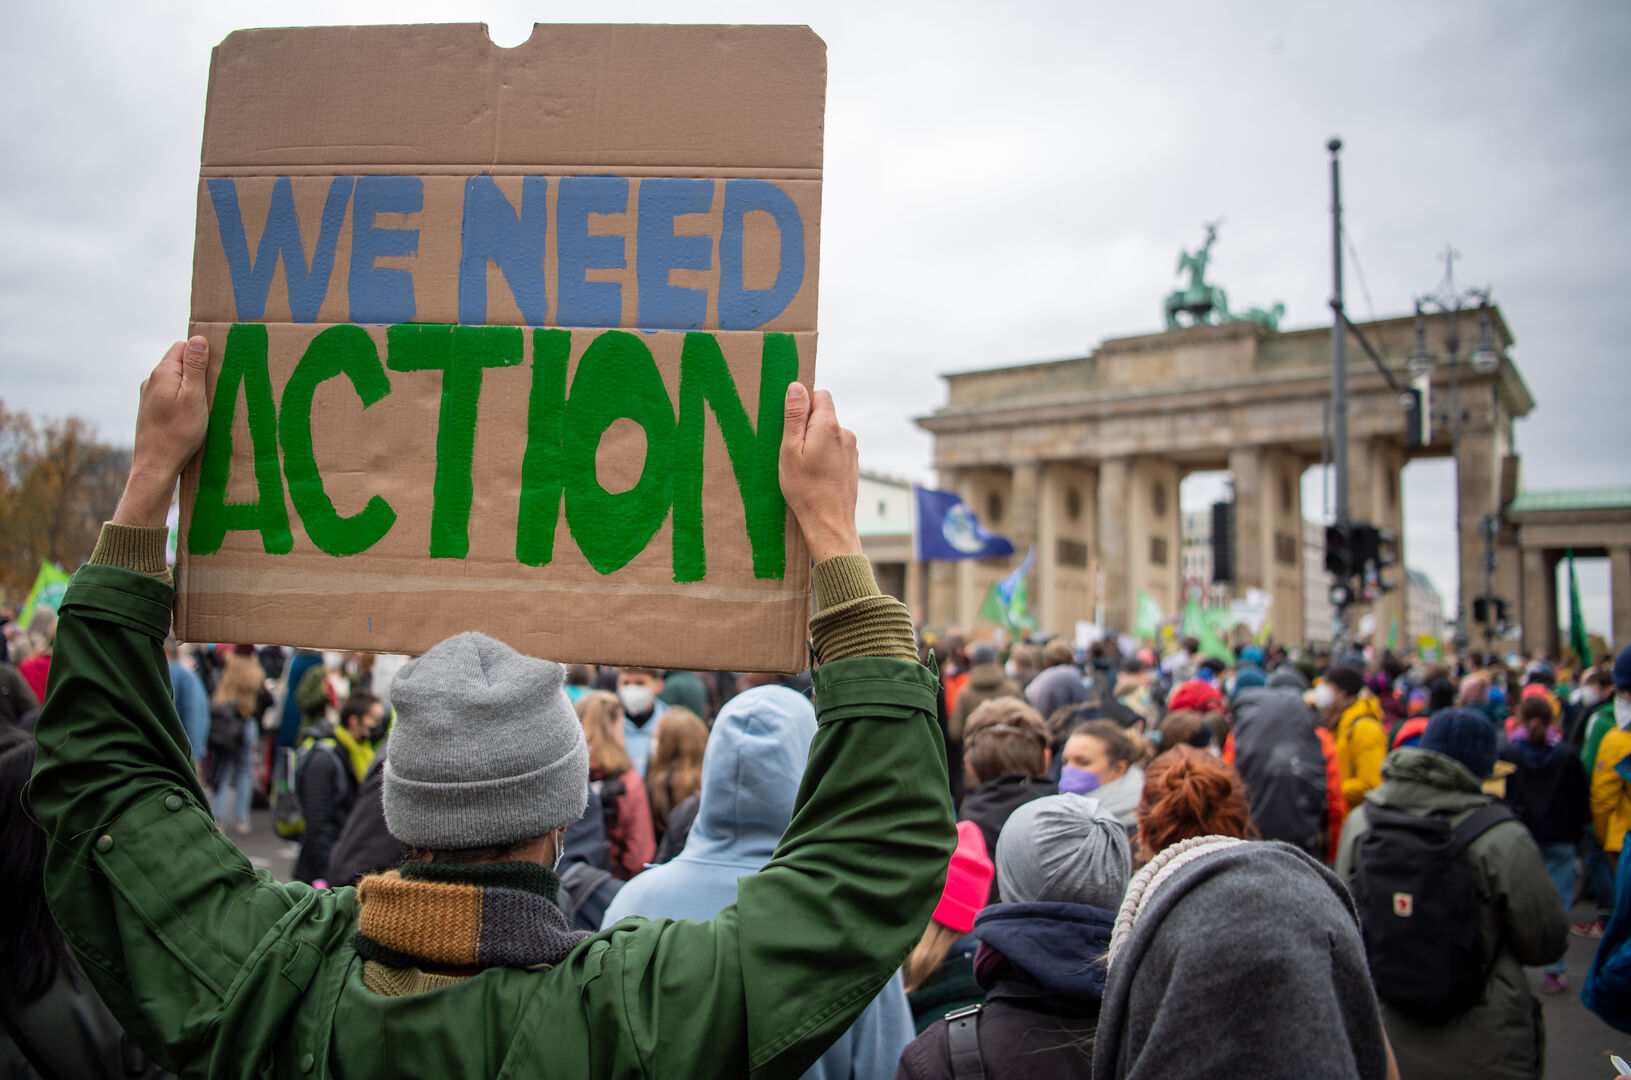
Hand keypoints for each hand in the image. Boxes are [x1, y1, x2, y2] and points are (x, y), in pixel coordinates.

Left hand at [112, 337, 210, 527]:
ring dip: (191, 386)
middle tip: (215, 387)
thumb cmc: (178, 433)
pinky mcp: (150, 410)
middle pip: (178, 362)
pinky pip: (169, 394)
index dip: (202, 353)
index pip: (183, 347)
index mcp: (163, 373)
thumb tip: (198, 340)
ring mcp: (149, 395)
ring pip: (174, 380)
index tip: (217, 368)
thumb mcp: (194, 397)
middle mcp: (152, 380)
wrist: (155, 465)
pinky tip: (192, 415)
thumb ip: (195, 367)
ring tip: (205, 404)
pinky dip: (182, 398)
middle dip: (198, 370)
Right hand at [779, 383, 861, 563]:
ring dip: (815, 442)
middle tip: (792, 449)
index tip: (790, 423)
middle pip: (824, 414)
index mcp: (829, 426)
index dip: (803, 404)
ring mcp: (852, 450)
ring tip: (802, 466)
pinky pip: (835, 449)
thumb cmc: (805, 490)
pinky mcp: (853, 464)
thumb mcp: (790, 450)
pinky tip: (814, 475)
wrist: (830, 524)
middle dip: (807, 425)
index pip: (820, 394)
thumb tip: (796, 386)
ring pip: (829, 433)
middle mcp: (845, 434)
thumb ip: (794, 416)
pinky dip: (824, 456)